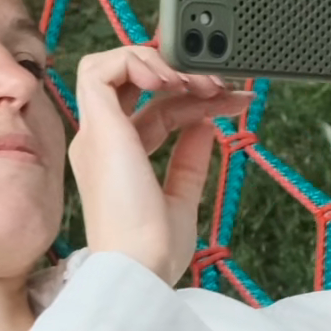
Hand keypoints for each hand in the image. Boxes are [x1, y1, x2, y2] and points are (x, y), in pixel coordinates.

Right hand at [69, 45, 246, 284]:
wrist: (140, 268)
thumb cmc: (154, 250)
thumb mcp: (182, 197)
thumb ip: (189, 160)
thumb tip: (205, 125)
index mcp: (119, 161)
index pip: (156, 112)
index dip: (195, 100)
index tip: (234, 101)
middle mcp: (102, 143)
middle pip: (135, 85)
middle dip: (181, 74)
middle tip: (221, 84)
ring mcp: (96, 134)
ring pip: (110, 68)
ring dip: (157, 62)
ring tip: (197, 80)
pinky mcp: (98, 128)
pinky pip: (100, 71)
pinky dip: (135, 62)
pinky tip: (171, 78)